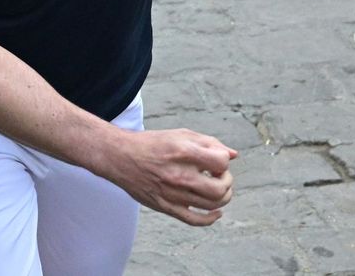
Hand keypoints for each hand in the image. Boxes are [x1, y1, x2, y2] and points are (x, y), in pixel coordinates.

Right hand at [104, 128, 236, 225]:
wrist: (120, 157)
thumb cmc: (152, 143)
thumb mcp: (181, 135)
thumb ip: (209, 143)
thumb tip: (233, 155)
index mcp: (184, 153)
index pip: (221, 162)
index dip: (224, 161)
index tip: (216, 159)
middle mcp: (179, 175)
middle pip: (220, 189)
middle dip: (227, 182)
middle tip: (220, 176)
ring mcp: (172, 194)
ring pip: (212, 205)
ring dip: (223, 197)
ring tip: (217, 188)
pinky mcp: (166, 207)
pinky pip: (194, 220)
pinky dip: (211, 219)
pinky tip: (216, 212)